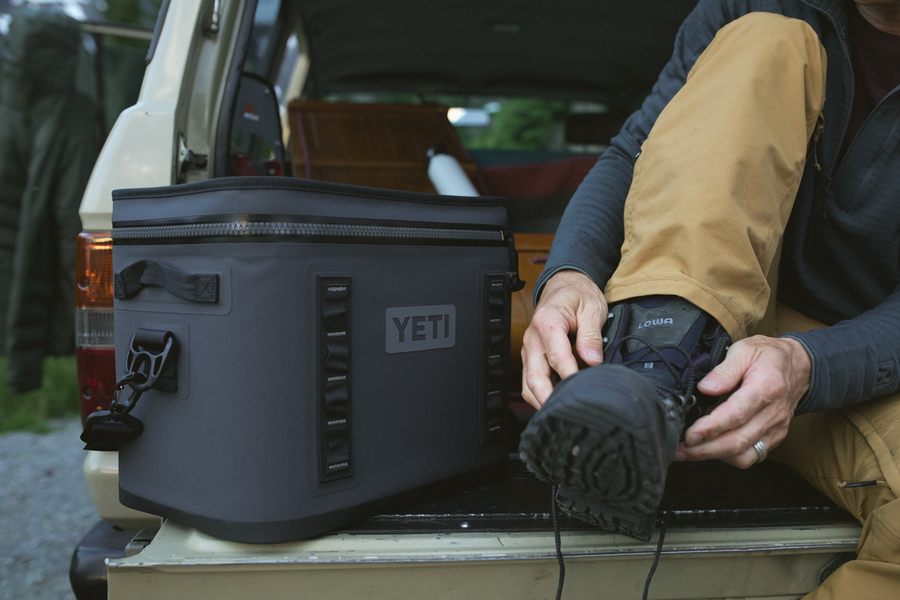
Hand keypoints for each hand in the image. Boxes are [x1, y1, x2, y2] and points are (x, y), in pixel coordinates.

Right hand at [521, 270, 607, 408]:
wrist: (564, 286)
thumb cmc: (578, 295)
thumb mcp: (592, 308)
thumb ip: (591, 336)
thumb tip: (593, 361)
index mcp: (547, 321)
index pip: (557, 357)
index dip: (570, 377)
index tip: (582, 390)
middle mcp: (533, 337)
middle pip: (535, 377)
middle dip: (549, 398)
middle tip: (568, 413)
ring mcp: (529, 349)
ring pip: (528, 383)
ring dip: (542, 400)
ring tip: (563, 412)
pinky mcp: (531, 356)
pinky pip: (530, 380)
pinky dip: (540, 394)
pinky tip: (556, 401)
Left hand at [675, 335, 810, 468]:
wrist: (802, 366)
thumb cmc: (771, 356)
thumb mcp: (745, 350)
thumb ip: (724, 370)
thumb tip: (706, 387)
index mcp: (766, 388)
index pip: (736, 414)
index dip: (711, 428)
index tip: (691, 435)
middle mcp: (773, 413)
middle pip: (738, 441)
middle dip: (705, 450)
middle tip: (680, 449)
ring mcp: (775, 428)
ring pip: (744, 455)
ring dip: (715, 457)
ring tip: (689, 451)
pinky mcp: (774, 437)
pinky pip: (752, 456)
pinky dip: (729, 457)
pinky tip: (712, 449)